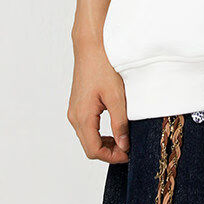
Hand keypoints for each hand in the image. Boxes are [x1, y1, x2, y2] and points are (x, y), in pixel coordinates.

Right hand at [67, 39, 129, 163]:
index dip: (112, 157)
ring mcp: (74, 110)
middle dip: (109, 152)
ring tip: (123, 140)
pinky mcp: (77, 105)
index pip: (94, 150)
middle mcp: (74, 116)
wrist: (91, 46)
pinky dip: (99, 134)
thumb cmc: (103, 66)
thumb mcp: (116, 96)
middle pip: (89, 147)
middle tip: (128, 149)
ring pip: (87, 138)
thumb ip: (120, 123)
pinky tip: (113, 129)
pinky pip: (86, 127)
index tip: (128, 154)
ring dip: (104, 144)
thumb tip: (123, 145)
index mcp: (83, 117)